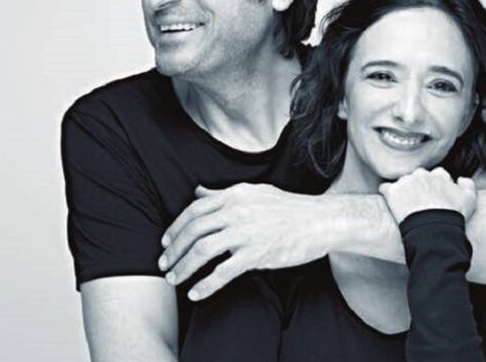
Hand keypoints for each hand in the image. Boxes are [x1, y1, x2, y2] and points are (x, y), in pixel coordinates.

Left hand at [158, 183, 329, 300]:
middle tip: (165, 264)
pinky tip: (196, 293)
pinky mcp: (257, 254)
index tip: (166, 243)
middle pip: (194, 231)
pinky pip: (223, 272)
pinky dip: (205, 284)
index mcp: (235, 195)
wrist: (320, 221)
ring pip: (202, 251)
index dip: (175, 228)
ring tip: (175, 278)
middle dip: (174, 250)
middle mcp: (237, 211)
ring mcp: (246, 232)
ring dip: (184, 267)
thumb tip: (198, 192)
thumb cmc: (289, 208)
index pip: (194, 210)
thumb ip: (223, 194)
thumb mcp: (255, 193)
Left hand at [379, 167, 476, 223]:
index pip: (436, 174)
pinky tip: (391, 204)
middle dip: (418, 186)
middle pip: (418, 177)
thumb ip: (468, 185)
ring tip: (406, 207)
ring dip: (403, 191)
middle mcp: (421, 175)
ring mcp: (405, 182)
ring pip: (402, 182)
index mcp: (438, 175)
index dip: (435, 185)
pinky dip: (387, 195)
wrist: (434, 229)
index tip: (434, 196)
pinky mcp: (392, 192)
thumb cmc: (452, 216)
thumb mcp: (469, 199)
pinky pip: (385, 188)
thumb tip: (461, 179)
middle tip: (420, 203)